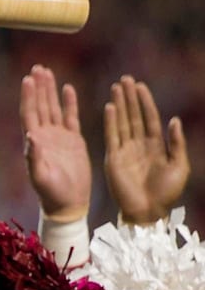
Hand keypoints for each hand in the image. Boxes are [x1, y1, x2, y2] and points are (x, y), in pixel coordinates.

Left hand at [20, 65, 89, 219]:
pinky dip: (69, 102)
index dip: (28, 96)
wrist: (68, 203)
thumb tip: (30, 136)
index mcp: (34, 142)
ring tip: (47, 71)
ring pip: (53, 107)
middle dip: (38, 87)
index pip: (29, 114)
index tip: (27, 79)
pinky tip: (68, 88)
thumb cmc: (51, 193)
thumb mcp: (40, 176)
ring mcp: (58, 136)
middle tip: (36, 67)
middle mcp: (44, 136)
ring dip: (49, 90)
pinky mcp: (74, 140)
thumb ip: (34, 157)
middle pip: (40, 105)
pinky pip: (71, 117)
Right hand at [103, 75, 188, 223]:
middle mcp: (139, 144)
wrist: (149, 210)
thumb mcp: (180, 166)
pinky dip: (110, 122)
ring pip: (122, 122)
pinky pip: (112, 136)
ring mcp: (125, 150)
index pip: (149, 117)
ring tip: (116, 87)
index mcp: (156, 145)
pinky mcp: (114, 157)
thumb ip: (177, 143)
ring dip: (119, 104)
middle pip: (133, 115)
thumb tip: (173, 120)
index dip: (145, 101)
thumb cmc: (167, 192)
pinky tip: (109, 108)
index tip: (139, 85)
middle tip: (124, 79)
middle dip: (129, 97)